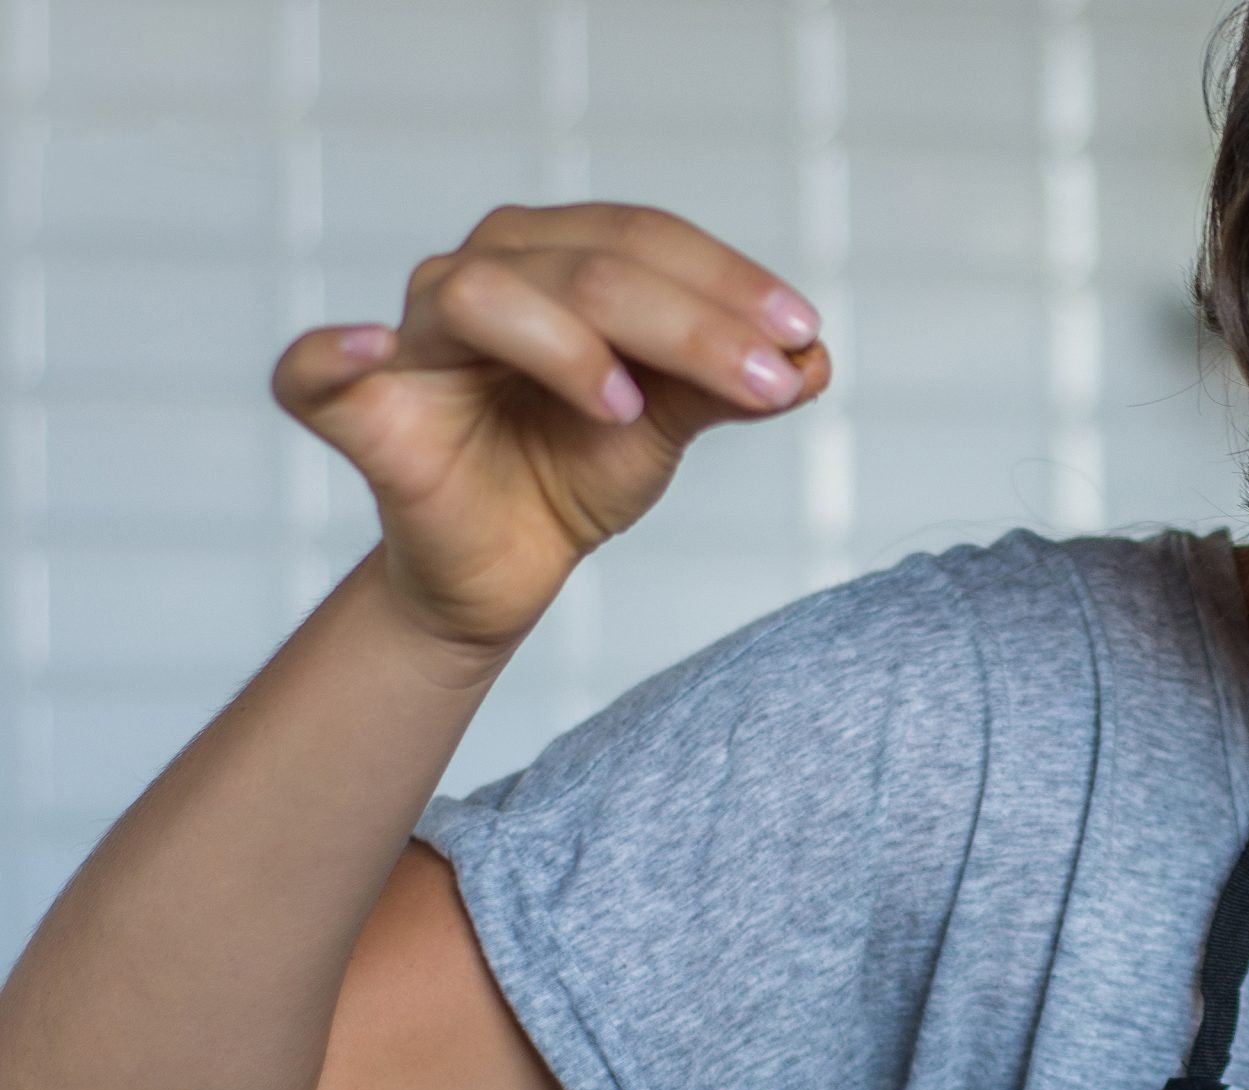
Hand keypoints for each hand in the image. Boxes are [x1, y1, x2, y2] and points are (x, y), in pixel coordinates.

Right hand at [271, 202, 833, 662]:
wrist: (511, 571)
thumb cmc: (577, 470)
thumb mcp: (669, 427)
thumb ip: (730, 387)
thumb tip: (815, 358)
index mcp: (557, 259)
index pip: (645, 241)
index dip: (728, 284)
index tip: (803, 338)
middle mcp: (482, 275)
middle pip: (584, 267)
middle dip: (690, 323)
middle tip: (769, 383)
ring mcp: (412, 339)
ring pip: (482, 294)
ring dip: (569, 344)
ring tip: (630, 411)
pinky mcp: (357, 410)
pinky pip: (314, 370)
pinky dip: (335, 353)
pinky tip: (374, 348)